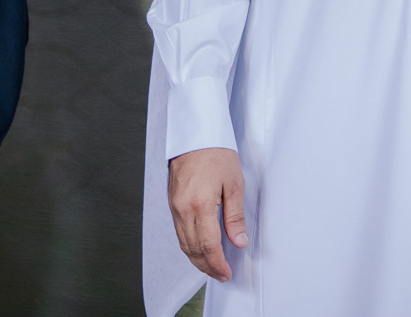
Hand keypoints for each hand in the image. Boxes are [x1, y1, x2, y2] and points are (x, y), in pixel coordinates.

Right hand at [168, 147, 247, 281]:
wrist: (195, 135)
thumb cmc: (216, 153)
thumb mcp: (234, 183)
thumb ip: (235, 216)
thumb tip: (238, 242)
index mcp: (200, 205)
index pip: (208, 245)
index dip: (217, 264)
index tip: (226, 273)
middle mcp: (183, 209)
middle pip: (193, 249)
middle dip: (207, 266)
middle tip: (221, 275)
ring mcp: (174, 207)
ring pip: (183, 243)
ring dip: (197, 259)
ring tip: (211, 266)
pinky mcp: (172, 203)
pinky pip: (178, 232)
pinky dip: (188, 245)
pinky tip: (199, 248)